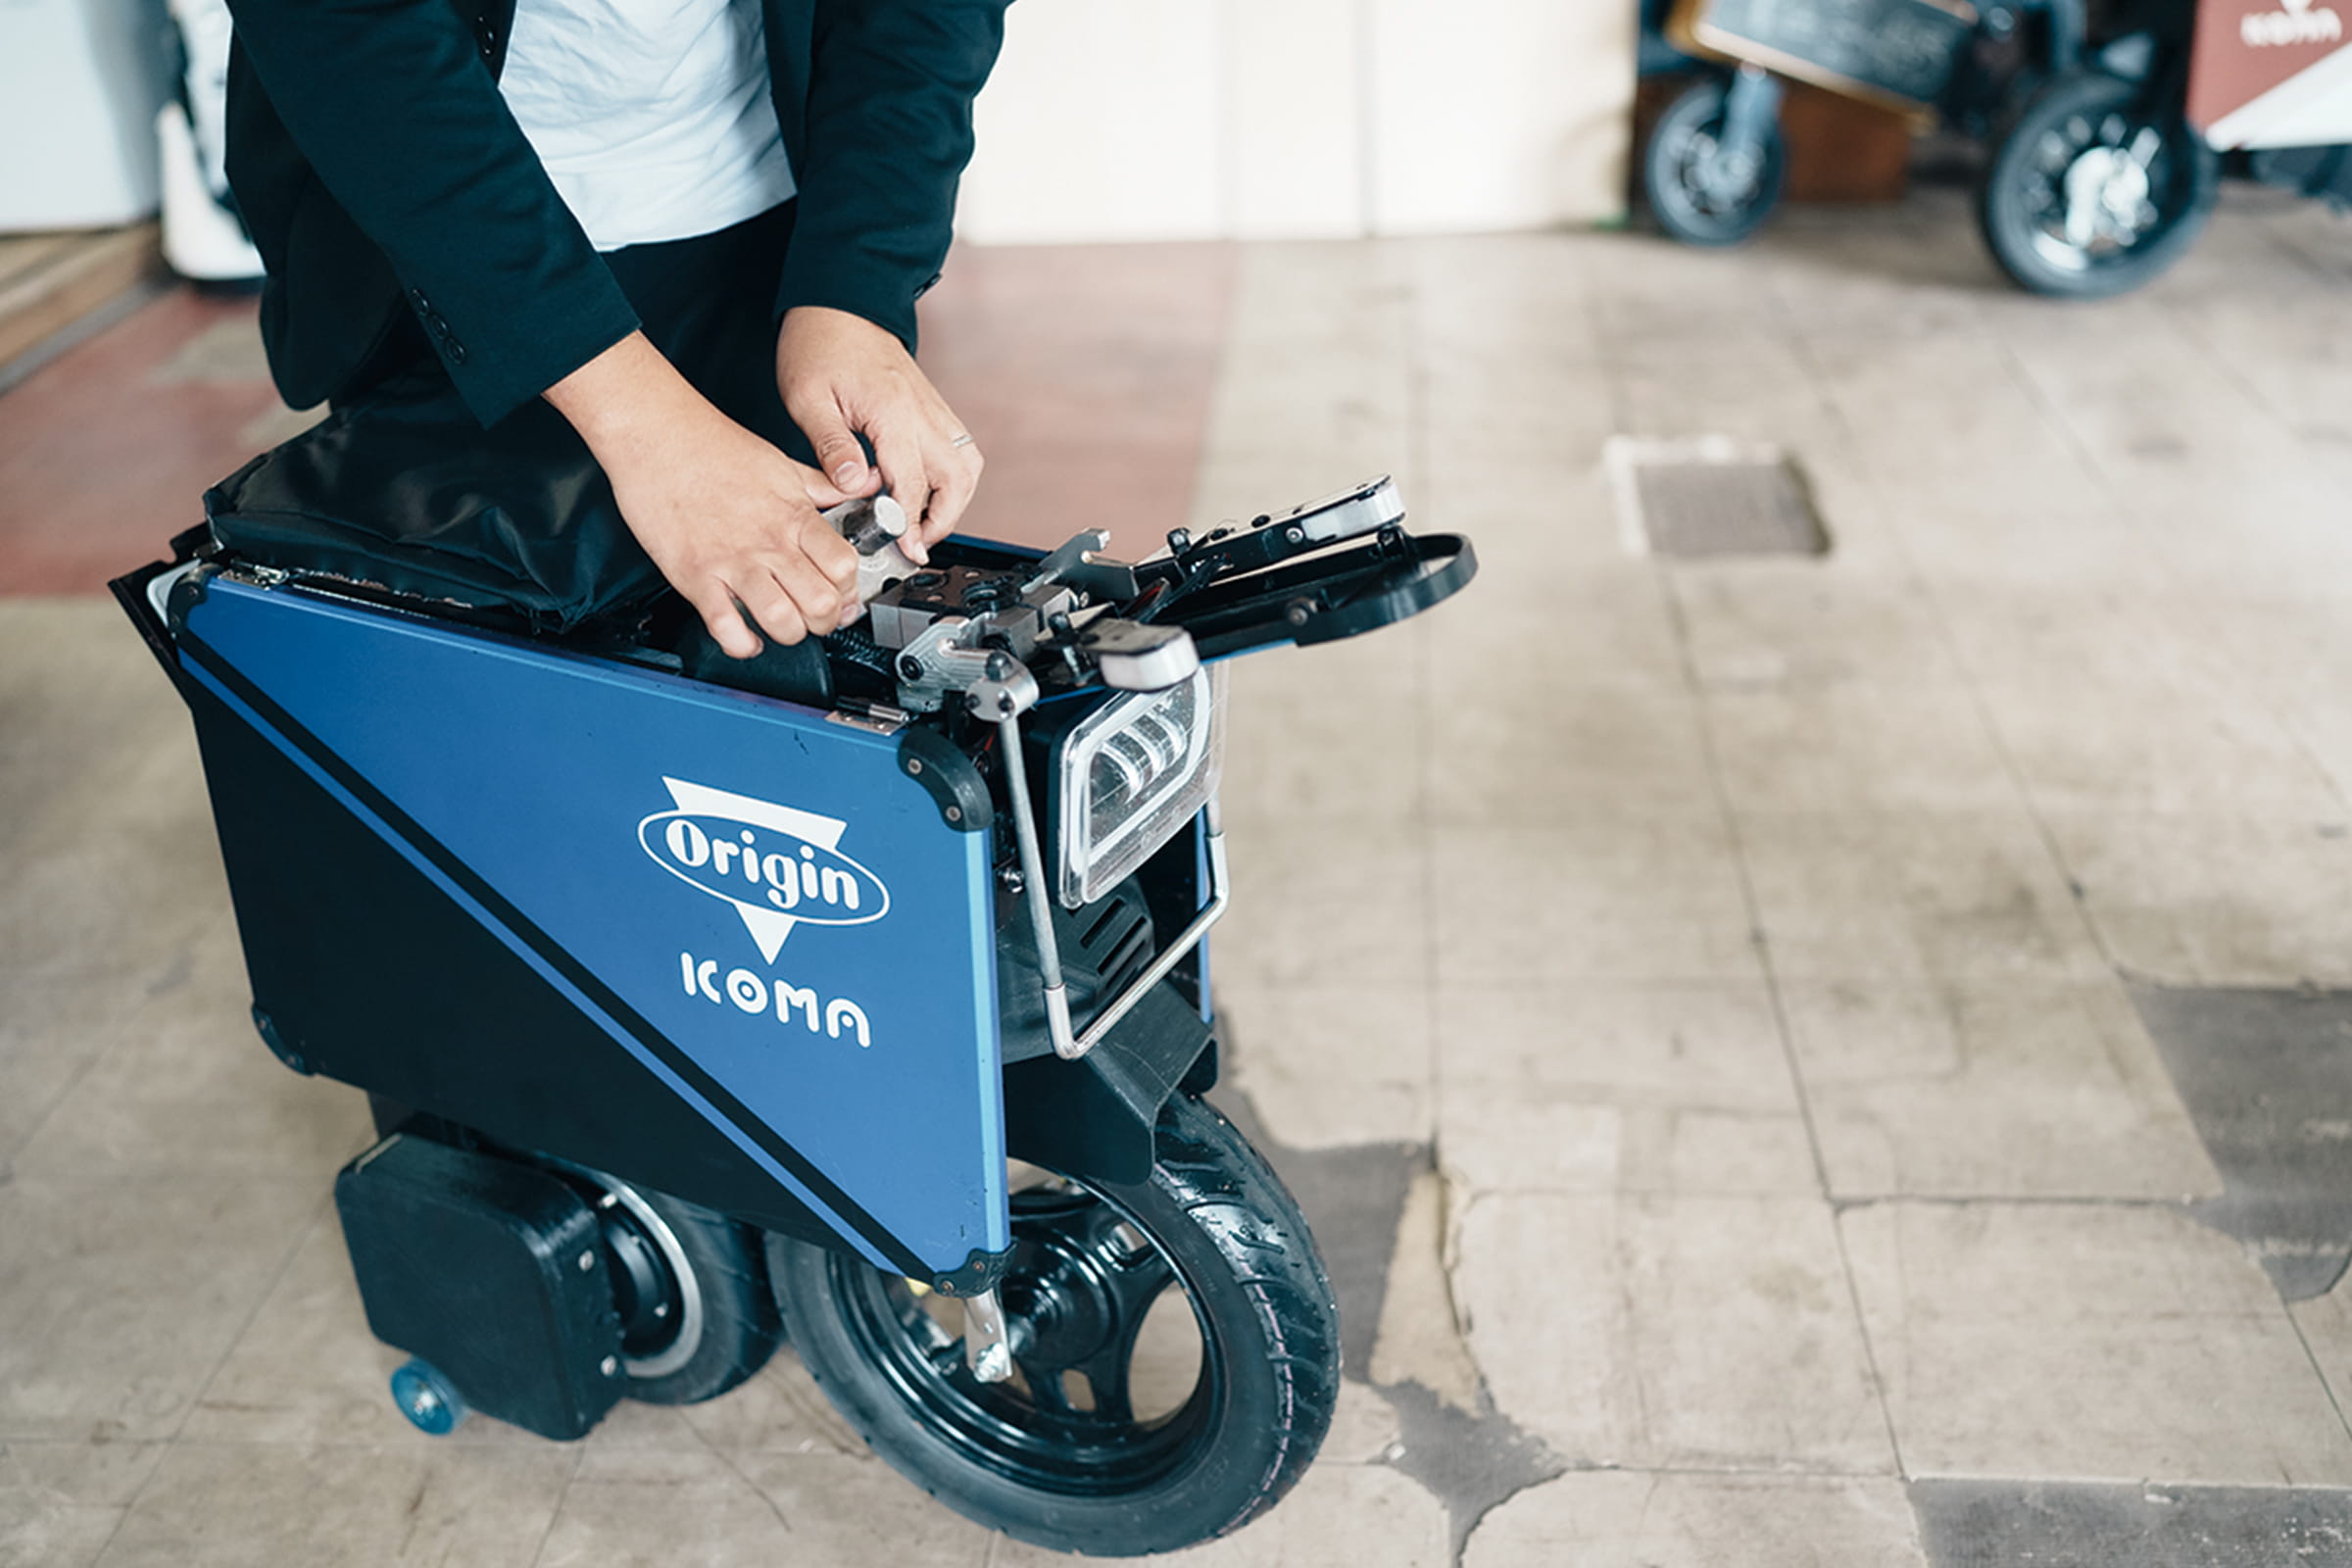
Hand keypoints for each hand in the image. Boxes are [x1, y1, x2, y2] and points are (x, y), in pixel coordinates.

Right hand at [547, 332, 858, 655]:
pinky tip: (745, 636)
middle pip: (821, 604)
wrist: (656, 434)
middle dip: (825, 621)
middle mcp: (768, 542)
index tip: (841, 594)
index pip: (844, 567)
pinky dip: (741, 644)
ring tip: (782, 625)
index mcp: (793, 516)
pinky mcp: (694, 576)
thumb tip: (864, 483)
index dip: (848, 589)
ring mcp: (732, 562)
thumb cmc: (714, 446)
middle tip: (815, 617)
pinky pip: (726, 628)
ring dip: (788, 634)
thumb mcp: (784, 463)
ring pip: (782, 621)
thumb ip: (826, 483)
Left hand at [777, 305, 982, 564]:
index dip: (909, 524)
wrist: (839, 303)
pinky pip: (960, 449)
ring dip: (954, 501)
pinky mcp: (933, 407)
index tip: (904, 548)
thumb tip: (853, 487)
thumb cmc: (820, 344)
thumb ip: (832, 447)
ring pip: (968, 467)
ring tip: (923, 524)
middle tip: (916, 544)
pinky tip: (925, 491)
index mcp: (893, 412)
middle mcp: (923, 412)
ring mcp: (934, 409)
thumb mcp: (807, 399)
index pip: (912, 483)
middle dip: (942, 520)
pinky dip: (952, 479)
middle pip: (957, 480)